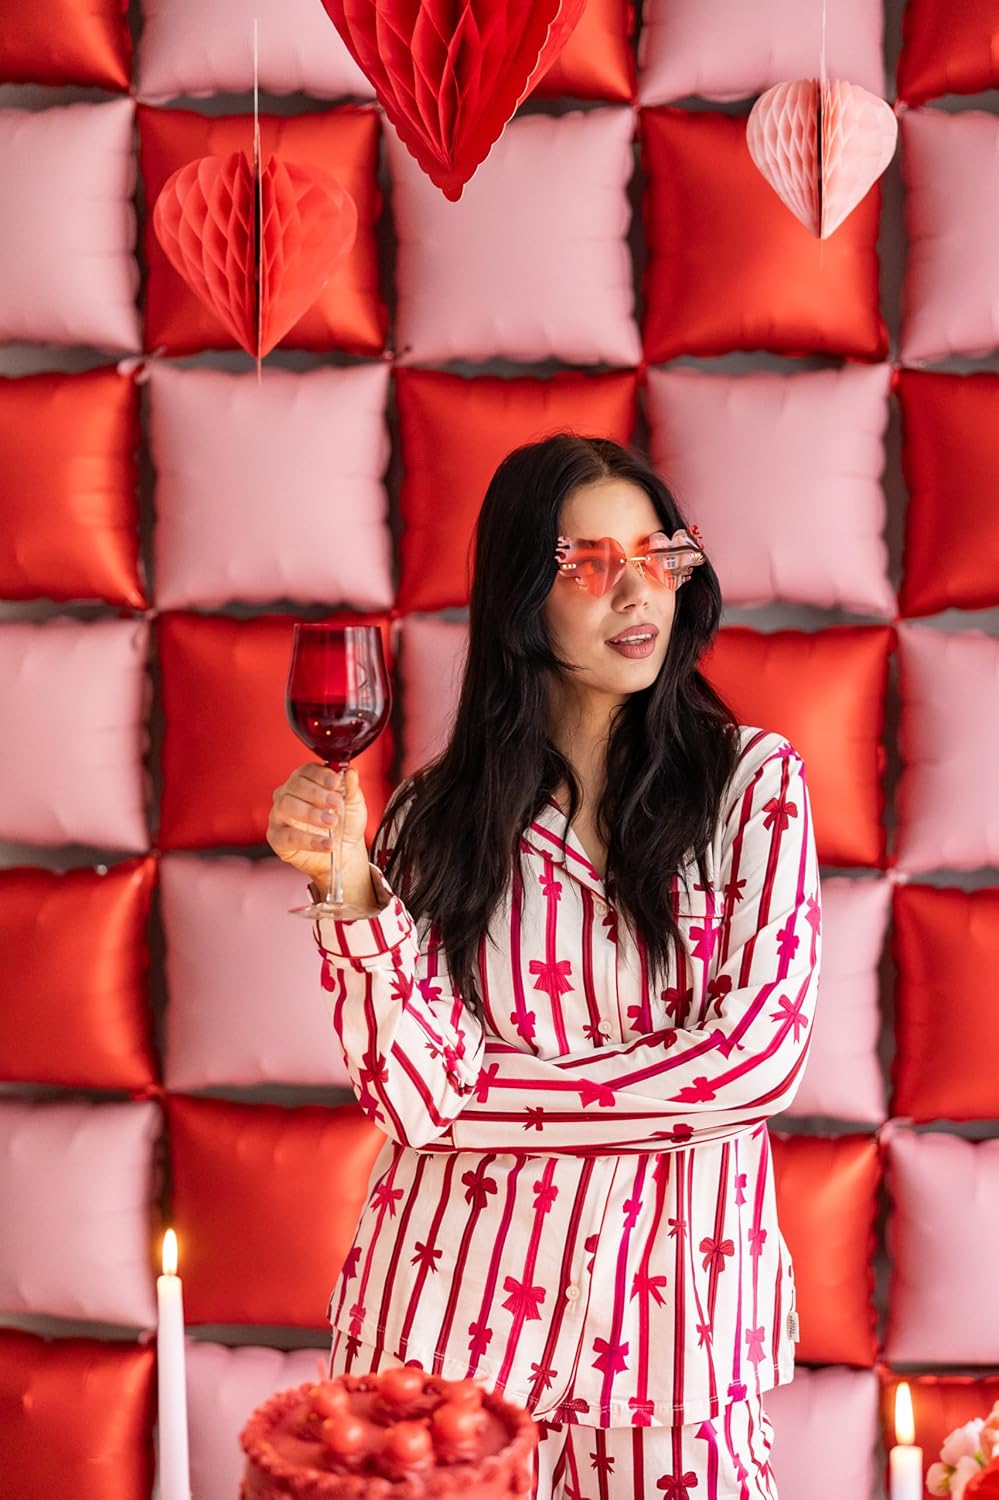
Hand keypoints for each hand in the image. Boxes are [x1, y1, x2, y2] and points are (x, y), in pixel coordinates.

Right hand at [267, 765, 369, 886]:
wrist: (345, 851)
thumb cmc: (345, 823)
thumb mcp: (353, 804)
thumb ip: (351, 788)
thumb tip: (351, 773)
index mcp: (306, 781)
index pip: (307, 770)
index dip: (320, 775)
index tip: (335, 782)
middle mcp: (288, 794)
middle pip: (295, 785)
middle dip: (316, 793)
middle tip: (335, 804)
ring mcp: (279, 815)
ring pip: (286, 806)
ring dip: (310, 813)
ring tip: (331, 822)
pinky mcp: (276, 837)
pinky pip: (287, 836)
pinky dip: (308, 840)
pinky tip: (326, 843)